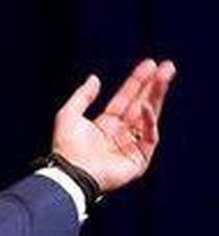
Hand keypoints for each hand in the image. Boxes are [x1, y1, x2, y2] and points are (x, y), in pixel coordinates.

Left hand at [53, 59, 176, 192]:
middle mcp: (121, 133)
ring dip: (157, 96)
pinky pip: (149, 137)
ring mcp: (132, 145)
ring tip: (164, 77)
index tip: (149, 64)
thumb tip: (95, 78)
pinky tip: (146, 106)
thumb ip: (83, 96)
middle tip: (167, 66)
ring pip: (149, 116)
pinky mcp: (139, 159)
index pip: (126, 98)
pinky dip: (148, 122)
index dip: (137, 81)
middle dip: (154, 85)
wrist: (71, 171)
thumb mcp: (69, 114)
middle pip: (142, 103)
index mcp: (106, 124)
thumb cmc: (66, 146)